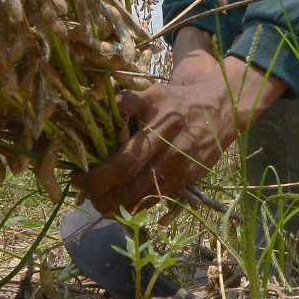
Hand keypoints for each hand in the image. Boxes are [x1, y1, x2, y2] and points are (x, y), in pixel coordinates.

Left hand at [73, 30, 285, 215]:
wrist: (220, 110)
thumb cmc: (177, 100)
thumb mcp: (150, 93)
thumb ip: (123, 102)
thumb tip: (89, 107)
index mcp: (158, 127)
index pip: (124, 160)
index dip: (99, 175)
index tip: (78, 176)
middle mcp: (170, 152)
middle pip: (131, 185)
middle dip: (103, 195)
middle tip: (84, 193)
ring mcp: (180, 169)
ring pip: (143, 198)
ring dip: (116, 205)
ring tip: (98, 202)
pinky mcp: (188, 180)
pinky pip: (157, 199)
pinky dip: (136, 206)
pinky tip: (120, 205)